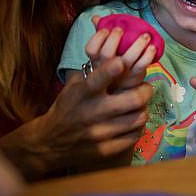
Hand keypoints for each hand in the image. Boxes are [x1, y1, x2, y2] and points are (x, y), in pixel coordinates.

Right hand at [0, 56, 151, 178]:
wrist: (50, 142)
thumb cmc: (67, 106)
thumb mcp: (73, 84)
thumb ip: (94, 69)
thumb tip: (114, 45)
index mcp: (82, 93)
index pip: (98, 79)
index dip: (111, 70)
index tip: (122, 62)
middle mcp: (92, 112)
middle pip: (132, 99)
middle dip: (145, 90)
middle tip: (146, 87)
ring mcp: (100, 133)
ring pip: (138, 117)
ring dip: (143, 108)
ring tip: (140, 105)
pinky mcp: (106, 150)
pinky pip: (134, 136)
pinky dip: (137, 126)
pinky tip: (133, 121)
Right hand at [88, 16, 157, 87]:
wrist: (118, 89)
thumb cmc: (110, 63)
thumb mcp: (101, 51)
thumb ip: (100, 32)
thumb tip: (95, 18)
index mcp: (96, 59)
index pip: (90, 49)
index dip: (98, 37)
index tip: (106, 30)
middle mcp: (106, 68)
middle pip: (106, 53)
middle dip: (114, 39)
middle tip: (120, 29)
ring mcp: (121, 74)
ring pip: (127, 59)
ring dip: (137, 45)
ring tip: (145, 36)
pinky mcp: (134, 78)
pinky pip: (142, 66)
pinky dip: (148, 56)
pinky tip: (152, 47)